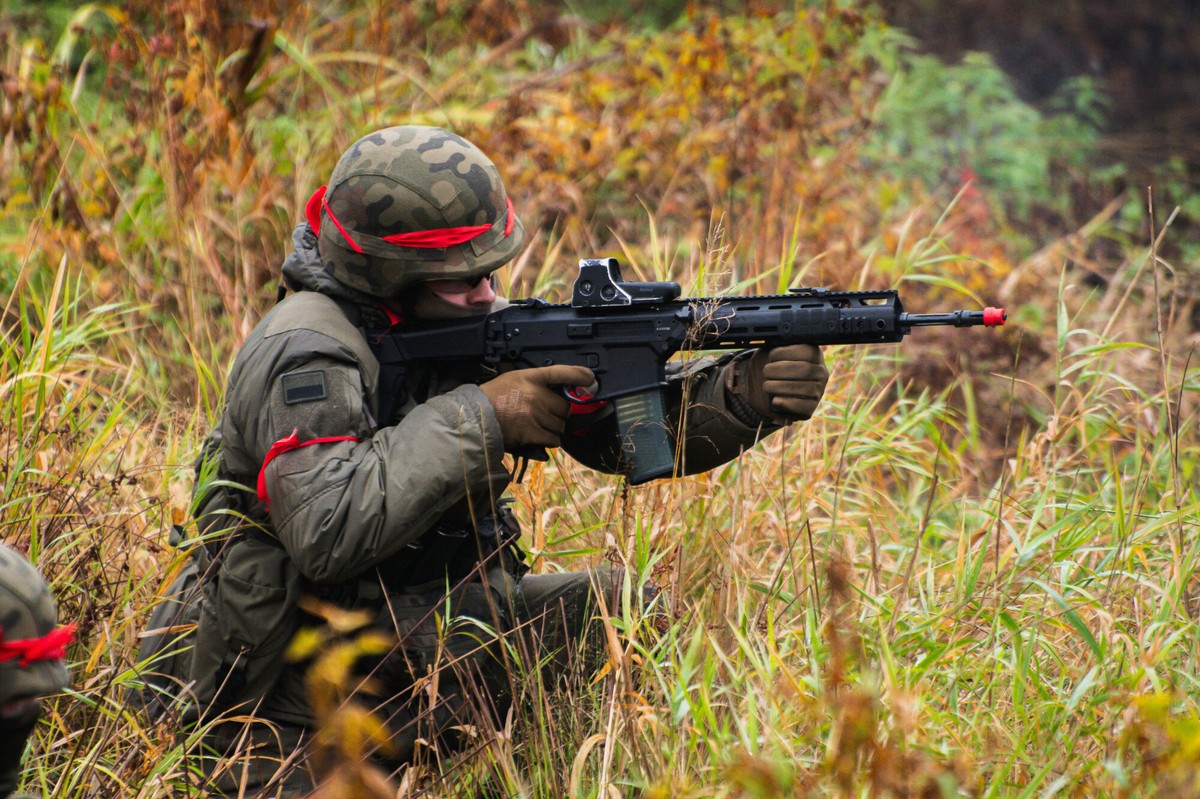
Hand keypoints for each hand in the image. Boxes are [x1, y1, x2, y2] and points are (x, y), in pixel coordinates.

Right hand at [480, 365, 595, 448]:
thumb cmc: (492, 399)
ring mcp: (535, 414)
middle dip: (559, 414)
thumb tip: (555, 396)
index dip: (577, 375)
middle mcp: (535, 394)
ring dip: (553, 428)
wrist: (475, 418)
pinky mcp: (532, 432)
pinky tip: (539, 437)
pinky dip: (550, 440)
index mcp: (530, 378)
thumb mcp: (512, 380)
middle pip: (564, 407)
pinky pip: (553, 439)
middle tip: (546, 416)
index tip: (590, 378)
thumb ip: (533, 384)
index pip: (559, 372)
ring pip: (560, 425)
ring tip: (538, 426)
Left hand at [730, 344, 828, 423]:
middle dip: (780, 370)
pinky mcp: (811, 407)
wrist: (767, 395)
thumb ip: (773, 348)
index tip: (771, 357)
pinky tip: (775, 400)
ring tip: (766, 385)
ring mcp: (818, 391)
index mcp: (814, 355)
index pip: (807, 351)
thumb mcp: (771, 355)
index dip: (786, 353)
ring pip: (806, 388)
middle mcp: (821, 372)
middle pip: (806, 370)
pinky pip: (804, 406)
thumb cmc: (771, 370)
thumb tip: (771, 344)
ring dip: (780, 386)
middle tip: (765, 372)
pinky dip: (787, 403)